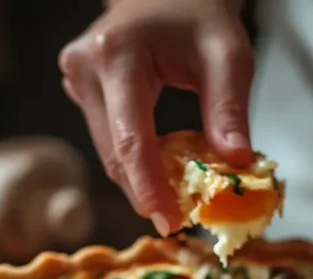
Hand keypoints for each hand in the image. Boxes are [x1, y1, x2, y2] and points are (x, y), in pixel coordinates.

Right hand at [59, 0, 252, 235]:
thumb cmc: (200, 14)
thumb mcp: (228, 55)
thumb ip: (230, 109)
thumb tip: (236, 165)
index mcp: (117, 56)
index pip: (130, 139)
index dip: (149, 188)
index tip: (169, 223)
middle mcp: (85, 68)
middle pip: (115, 153)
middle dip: (147, 191)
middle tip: (180, 222)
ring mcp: (76, 79)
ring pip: (109, 152)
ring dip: (142, 179)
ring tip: (177, 199)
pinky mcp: (80, 89)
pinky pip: (109, 139)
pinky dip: (137, 160)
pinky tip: (164, 170)